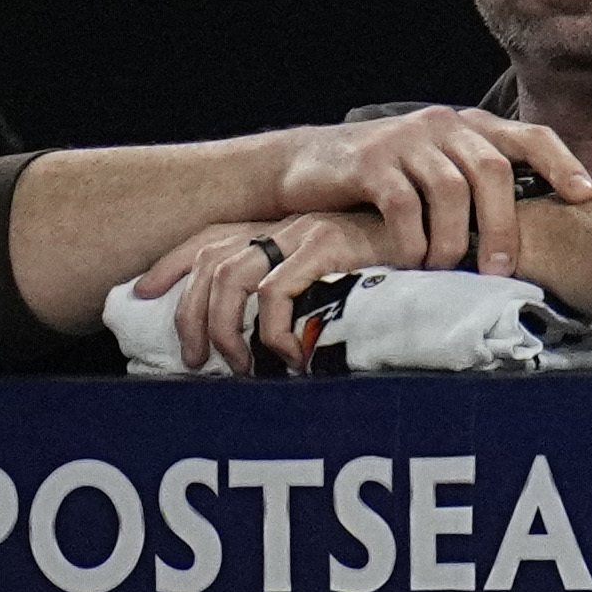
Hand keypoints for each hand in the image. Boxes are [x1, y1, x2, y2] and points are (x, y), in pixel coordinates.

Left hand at [131, 208, 394, 376]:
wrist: (454, 240)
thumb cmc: (401, 271)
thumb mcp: (341, 276)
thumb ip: (304, 290)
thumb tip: (260, 335)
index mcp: (282, 227)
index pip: (206, 239)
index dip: (167, 265)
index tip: (137, 294)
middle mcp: (286, 224)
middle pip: (209, 263)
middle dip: (188, 314)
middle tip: (192, 360)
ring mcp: (306, 233)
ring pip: (232, 278)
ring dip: (226, 329)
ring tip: (241, 367)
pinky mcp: (330, 247)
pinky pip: (277, 292)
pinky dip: (272, 330)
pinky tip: (286, 356)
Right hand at [270, 106, 591, 280]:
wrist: (304, 167)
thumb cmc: (384, 181)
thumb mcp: (437, 173)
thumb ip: (480, 186)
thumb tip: (543, 229)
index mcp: (469, 127)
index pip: (530, 136)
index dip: (562, 163)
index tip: (586, 196)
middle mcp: (443, 125)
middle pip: (493, 171)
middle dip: (504, 227)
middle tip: (501, 270)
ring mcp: (405, 139)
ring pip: (451, 191)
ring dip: (454, 240)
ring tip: (448, 269)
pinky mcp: (369, 161)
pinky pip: (404, 205)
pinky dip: (413, 240)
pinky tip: (411, 261)